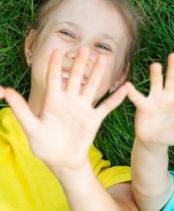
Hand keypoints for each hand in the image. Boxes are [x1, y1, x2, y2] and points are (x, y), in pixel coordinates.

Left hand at [3, 47, 126, 169]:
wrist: (62, 161)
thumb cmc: (44, 145)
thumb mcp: (31, 128)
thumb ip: (21, 110)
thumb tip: (6, 91)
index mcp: (54, 101)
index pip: (54, 79)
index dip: (54, 66)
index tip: (56, 51)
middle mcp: (70, 101)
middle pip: (75, 78)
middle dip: (79, 63)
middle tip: (83, 48)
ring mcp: (83, 108)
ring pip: (91, 86)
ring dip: (97, 73)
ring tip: (103, 58)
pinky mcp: (94, 118)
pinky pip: (106, 106)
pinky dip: (116, 98)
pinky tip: (125, 88)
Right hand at [127, 53, 173, 146]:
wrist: (154, 142)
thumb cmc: (173, 135)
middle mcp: (169, 97)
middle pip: (172, 80)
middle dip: (173, 68)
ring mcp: (156, 100)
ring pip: (156, 84)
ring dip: (156, 75)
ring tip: (155, 65)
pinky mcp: (143, 107)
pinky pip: (138, 98)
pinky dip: (133, 93)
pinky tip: (128, 86)